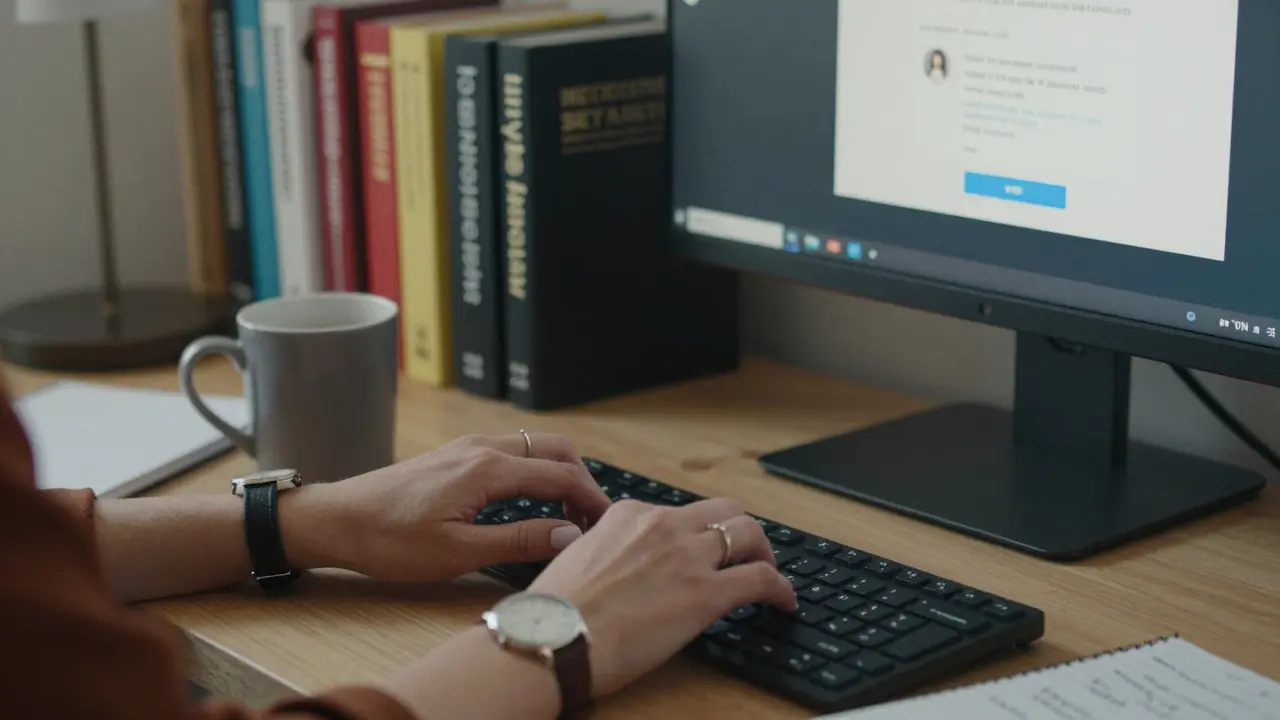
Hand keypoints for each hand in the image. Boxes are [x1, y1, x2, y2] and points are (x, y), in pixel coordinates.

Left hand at [289, 433, 611, 580]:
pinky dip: (536, 471)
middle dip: (582, 480)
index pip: (560, 475)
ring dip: (559, 473)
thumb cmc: (391, 541)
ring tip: (568, 514)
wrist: (338, 520)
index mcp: (488, 469)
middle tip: (593, 518)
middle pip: (555, 449)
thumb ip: (518, 540)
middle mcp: (483, 447)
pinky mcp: (457, 455)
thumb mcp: (458, 552)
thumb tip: (569, 534)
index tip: (608, 525)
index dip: (591, 499)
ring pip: (534, 447)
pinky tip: (532, 503)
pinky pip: (513, 452)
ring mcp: (469, 447)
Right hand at [527, 498, 798, 697]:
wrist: (554, 638)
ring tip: (769, 571)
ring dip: (764, 551)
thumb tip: (619, 569)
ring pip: (748, 533)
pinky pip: (761, 579)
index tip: (699, 550)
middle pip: (723, 511)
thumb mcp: (578, 560)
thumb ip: (607, 552)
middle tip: (746, 553)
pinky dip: (781, 588)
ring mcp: (687, 556)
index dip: (695, 533)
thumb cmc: (555, 613)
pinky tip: (784, 602)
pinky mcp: (706, 593)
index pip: (677, 513)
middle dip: (740, 529)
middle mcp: (662, 525)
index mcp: (628, 515)